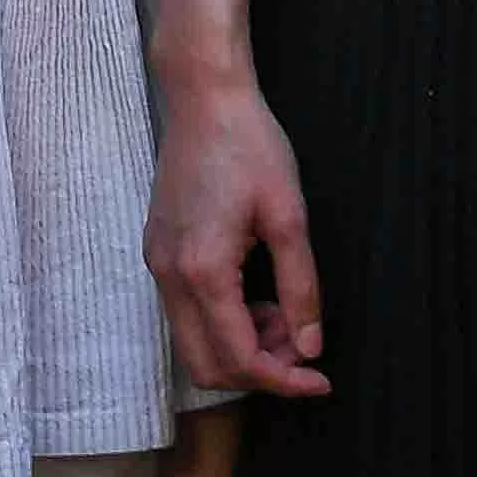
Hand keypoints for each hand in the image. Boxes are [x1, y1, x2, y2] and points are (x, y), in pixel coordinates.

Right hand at [146, 51, 327, 398]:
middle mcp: (170, 276)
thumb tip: (310, 346)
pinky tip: (255, 295)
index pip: (240, 358)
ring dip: (241, 346)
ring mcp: (157, 264)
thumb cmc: (249, 144)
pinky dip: (222, 322)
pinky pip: (185, 313)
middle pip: (207, 366)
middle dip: (260, 369)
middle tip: (302, 344)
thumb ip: (300, 286)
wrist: (203, 97)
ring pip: (194, 343)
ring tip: (283, 314)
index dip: (283, 380)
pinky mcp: (157, 252)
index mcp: (204, 270)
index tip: (319, 379)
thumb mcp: (288, 214)